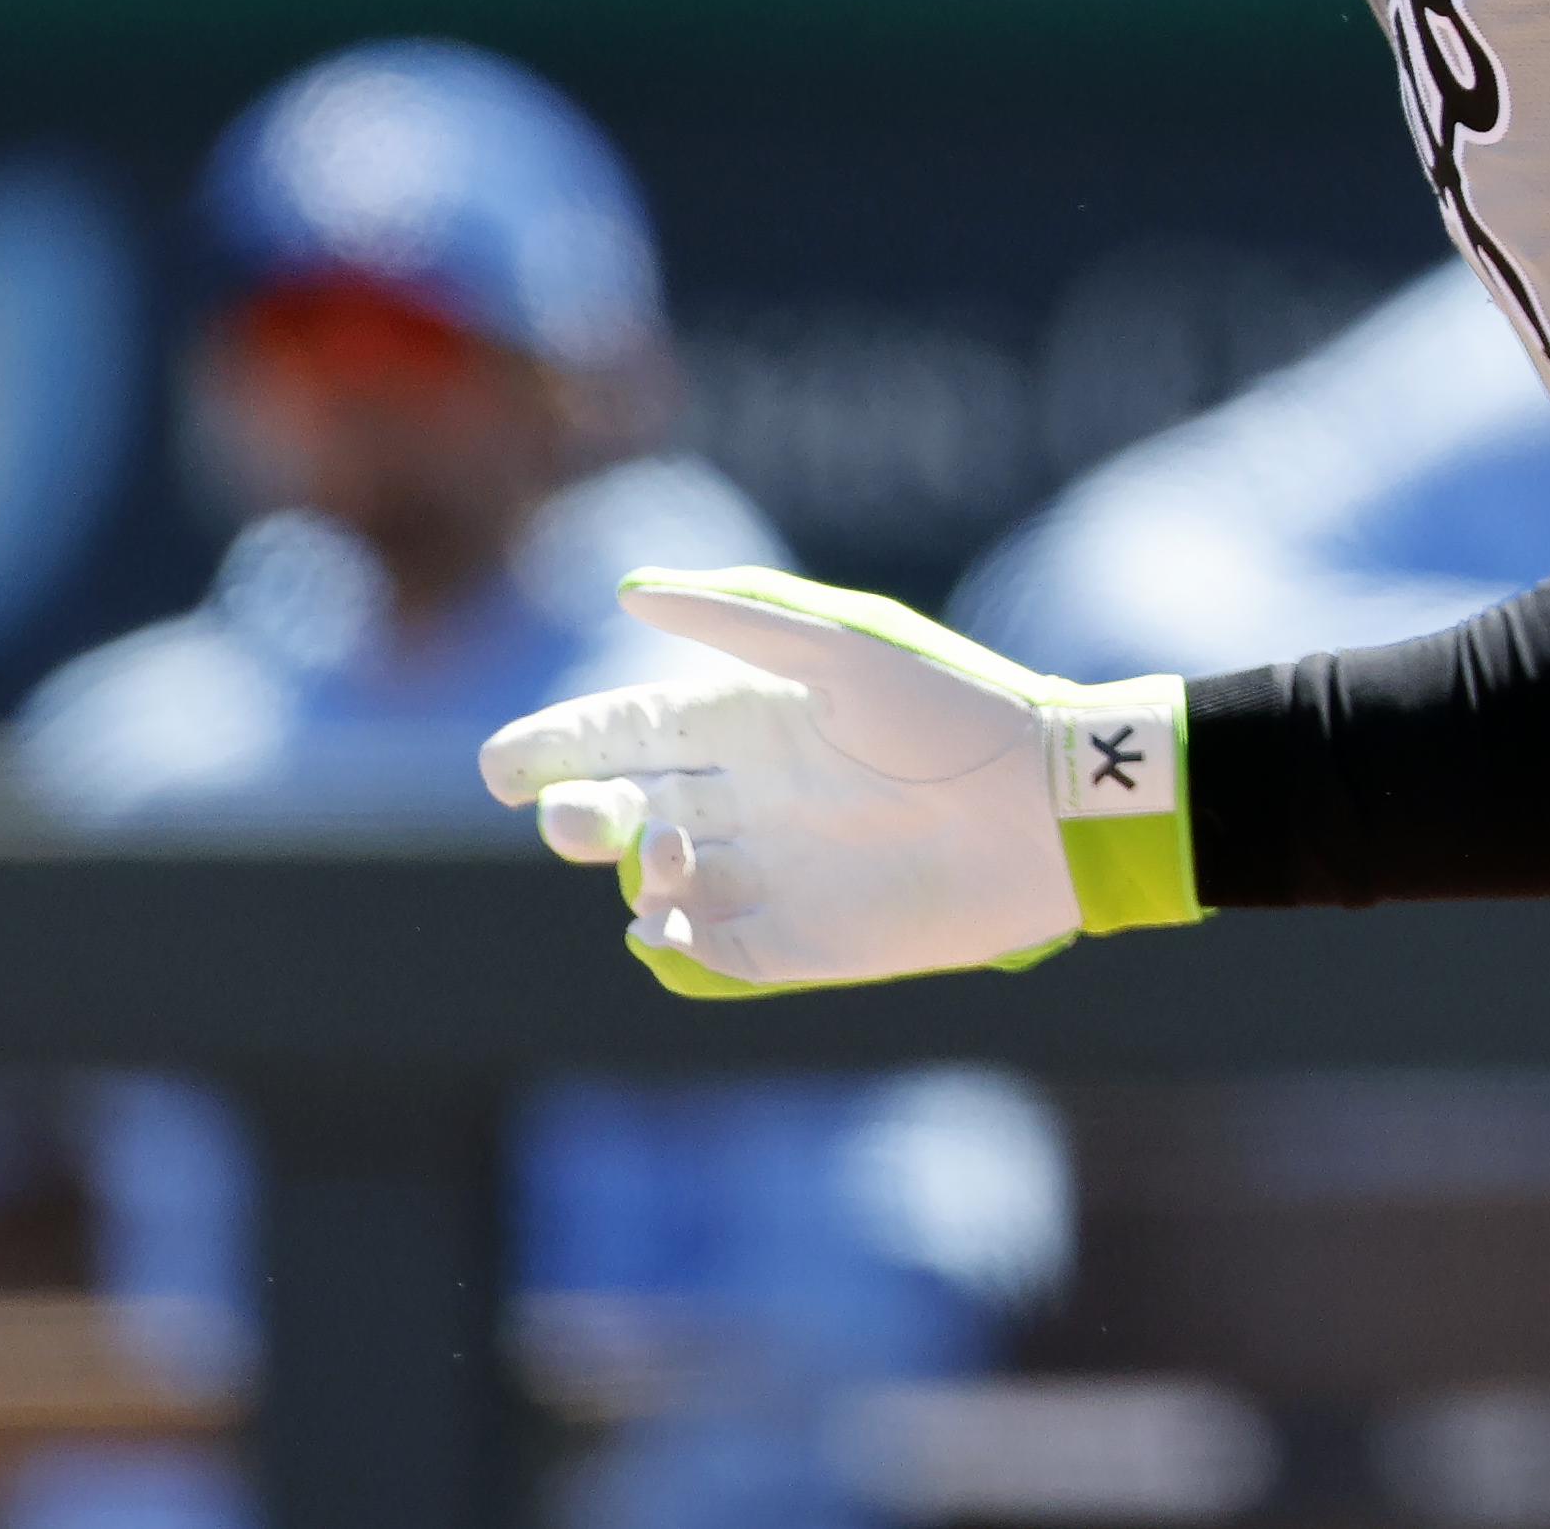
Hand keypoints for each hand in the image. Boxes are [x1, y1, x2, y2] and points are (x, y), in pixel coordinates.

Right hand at [477, 569, 1196, 996]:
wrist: (1049, 809)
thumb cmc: (956, 710)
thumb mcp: (846, 647)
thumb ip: (740, 621)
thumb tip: (631, 590)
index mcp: (747, 718)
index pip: (624, 731)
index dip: (557, 746)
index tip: (500, 767)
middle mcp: (746, 797)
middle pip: (622, 810)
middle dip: (579, 814)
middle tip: (578, 817)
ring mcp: (768, 874)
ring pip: (654, 885)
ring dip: (634, 874)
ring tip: (661, 851)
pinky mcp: (796, 947)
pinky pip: (706, 958)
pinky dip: (671, 953)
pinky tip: (664, 930)